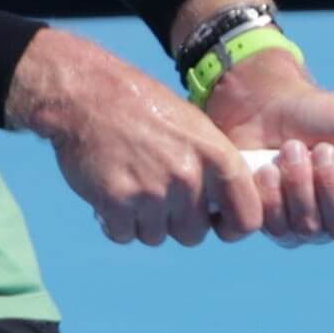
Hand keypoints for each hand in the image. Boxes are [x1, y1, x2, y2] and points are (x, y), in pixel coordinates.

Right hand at [8, 32, 270, 245]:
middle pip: (194, 235)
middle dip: (176, 223)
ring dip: (142, 222)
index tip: (216, 223)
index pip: (246, 218)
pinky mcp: (117, 203)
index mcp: (216, 156)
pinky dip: (115, 223)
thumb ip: (212, 167)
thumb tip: (223, 205)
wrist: (87, 95)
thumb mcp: (193, 126)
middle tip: (157, 196)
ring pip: (156, 237)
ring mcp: (152, 193)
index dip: (232, 228)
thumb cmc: (141, 107)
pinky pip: (124, 235)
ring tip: (131, 188)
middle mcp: (189, 178)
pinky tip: (110, 195)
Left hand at [196, 41, 333, 246]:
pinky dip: (272, 193)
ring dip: (299, 182)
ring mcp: (306, 228)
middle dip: (330, 185)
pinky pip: (276, 227)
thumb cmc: (324, 115)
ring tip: (291, 149)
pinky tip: (268, 169)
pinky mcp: (272, 226)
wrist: (267, 106)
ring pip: (308, 229)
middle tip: (321, 149)